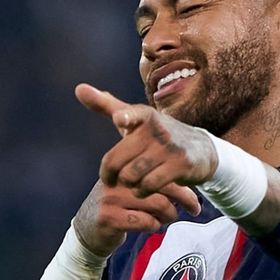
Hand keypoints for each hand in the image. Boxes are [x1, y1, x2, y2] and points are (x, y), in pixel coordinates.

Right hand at [72, 178, 200, 258]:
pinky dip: (154, 226)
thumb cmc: (117, 210)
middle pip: (161, 184)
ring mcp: (111, 198)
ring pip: (156, 203)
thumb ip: (152, 181)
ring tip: (169, 219)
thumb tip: (186, 181)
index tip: (193, 195)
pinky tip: (153, 227)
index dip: (181, 182)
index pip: (159, 167)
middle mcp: (117, 179)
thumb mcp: (130, 189)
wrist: (86, 233)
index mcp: (124, 167)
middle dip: (184, 198)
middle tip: (194, 209)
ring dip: (169, 214)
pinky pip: (144, 221)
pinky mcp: (109, 218)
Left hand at [75, 83, 218, 196]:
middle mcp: (157, 128)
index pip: (131, 114)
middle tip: (113, 178)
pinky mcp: (180, 165)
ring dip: (128, 184)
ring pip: (132, 176)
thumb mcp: (135, 118)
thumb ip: (106, 105)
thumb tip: (78, 89)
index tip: (120, 121)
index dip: (124, 118)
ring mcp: (170, 147)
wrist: (200, 150)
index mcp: (144, 115)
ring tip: (132, 182)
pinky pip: (149, 185)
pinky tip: (144, 189)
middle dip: (112, 174)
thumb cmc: (158, 135)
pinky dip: (142, 191)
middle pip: (118, 161)